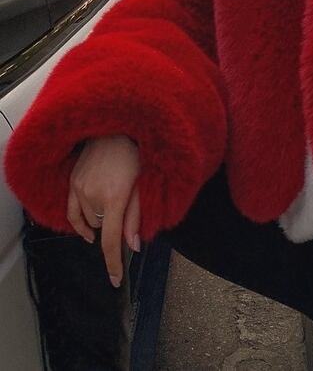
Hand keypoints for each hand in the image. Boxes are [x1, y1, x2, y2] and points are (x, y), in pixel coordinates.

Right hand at [67, 135, 140, 287]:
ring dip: (100, 222)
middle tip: (126, 210)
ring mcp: (79, 190)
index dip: (113, 262)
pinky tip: (88, 230)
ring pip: (88, 222)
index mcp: (115, 198)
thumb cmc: (135, 155)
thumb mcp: (143, 185)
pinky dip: (80, 224)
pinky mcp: (72, 183)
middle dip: (113, 227)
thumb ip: (136, 217)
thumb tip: (134, 246)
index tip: (115, 279)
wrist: (114, 130)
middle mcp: (93, 196)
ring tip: (113, 202)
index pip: (111, 240)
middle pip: (101, 229)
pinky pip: (72, 214)